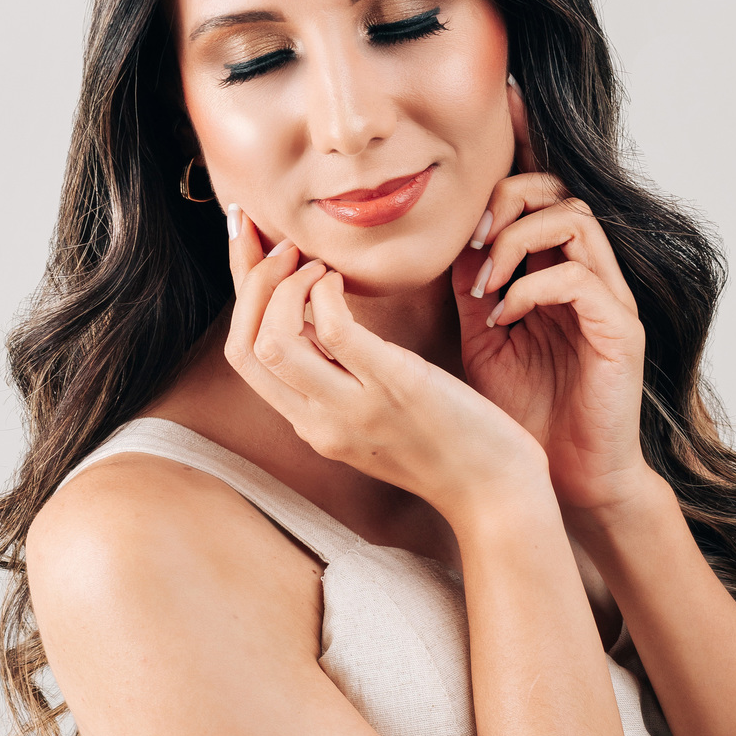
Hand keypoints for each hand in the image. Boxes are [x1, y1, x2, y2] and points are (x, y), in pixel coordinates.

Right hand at [224, 215, 547, 520]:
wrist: (495, 493)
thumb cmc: (450, 447)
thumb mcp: (377, 416)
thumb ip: (341, 377)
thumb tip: (318, 317)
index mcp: (312, 425)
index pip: (245, 357)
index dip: (239, 293)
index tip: (249, 243)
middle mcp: (319, 422)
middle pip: (245, 345)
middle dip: (249, 279)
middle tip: (280, 242)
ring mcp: (352, 408)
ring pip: (274, 339)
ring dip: (285, 285)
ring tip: (315, 263)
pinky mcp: (394, 386)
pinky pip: (334, 328)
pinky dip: (325, 290)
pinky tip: (342, 278)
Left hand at [453, 175, 650, 514]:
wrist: (568, 477)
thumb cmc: (527, 414)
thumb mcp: (485, 340)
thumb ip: (473, 289)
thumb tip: (449, 242)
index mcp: (557, 272)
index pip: (539, 197)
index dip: (495, 198)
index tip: (458, 240)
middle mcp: (590, 276)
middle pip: (561, 190)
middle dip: (508, 201)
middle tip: (473, 244)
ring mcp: (610, 300)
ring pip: (576, 219)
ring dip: (518, 241)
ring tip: (486, 286)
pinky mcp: (622, 330)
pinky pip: (579, 279)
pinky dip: (531, 289)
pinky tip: (504, 318)